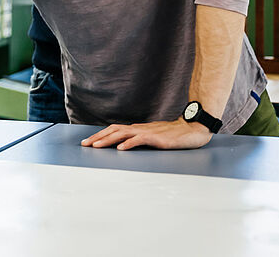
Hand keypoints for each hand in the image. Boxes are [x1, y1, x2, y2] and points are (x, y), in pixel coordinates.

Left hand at [81, 118, 212, 149]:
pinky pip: (140, 139)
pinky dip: (129, 143)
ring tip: (97, 146)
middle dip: (98, 137)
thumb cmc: (173, 135)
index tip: (88, 142)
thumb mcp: (153, 138)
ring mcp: (148, 132)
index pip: (114, 130)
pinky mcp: (157, 138)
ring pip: (123, 134)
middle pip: (114, 130)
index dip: (100, 135)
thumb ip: (140, 140)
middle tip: (84, 144)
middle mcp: (139, 128)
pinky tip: (121, 149)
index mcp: (137, 129)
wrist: (193, 129)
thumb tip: (125, 146)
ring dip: (108, 140)